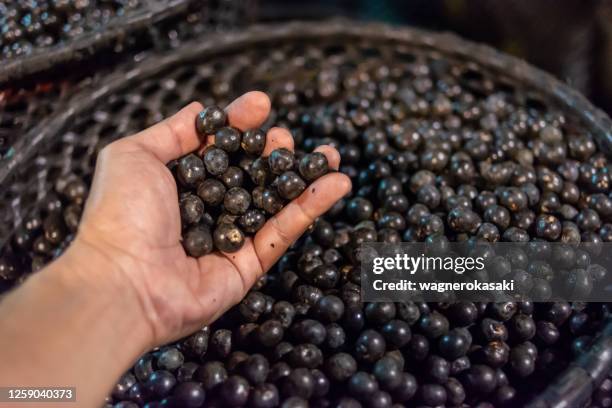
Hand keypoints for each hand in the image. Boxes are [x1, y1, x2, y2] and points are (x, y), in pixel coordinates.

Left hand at [70, 91, 350, 347]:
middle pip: (251, 176)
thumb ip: (172, 131)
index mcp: (178, 184)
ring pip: (274, 203)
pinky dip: (311, 208)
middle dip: (273, 153)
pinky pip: (283, 232)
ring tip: (330, 155)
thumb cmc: (122, 214)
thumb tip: (202, 109)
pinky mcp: (248, 265)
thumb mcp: (135, 154)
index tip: (261, 105)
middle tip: (286, 138)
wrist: (123, 279)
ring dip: (303, 178)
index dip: (240, 126)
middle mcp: (205, 211)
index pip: (219, 149)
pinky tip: (336, 184)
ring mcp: (228, 238)